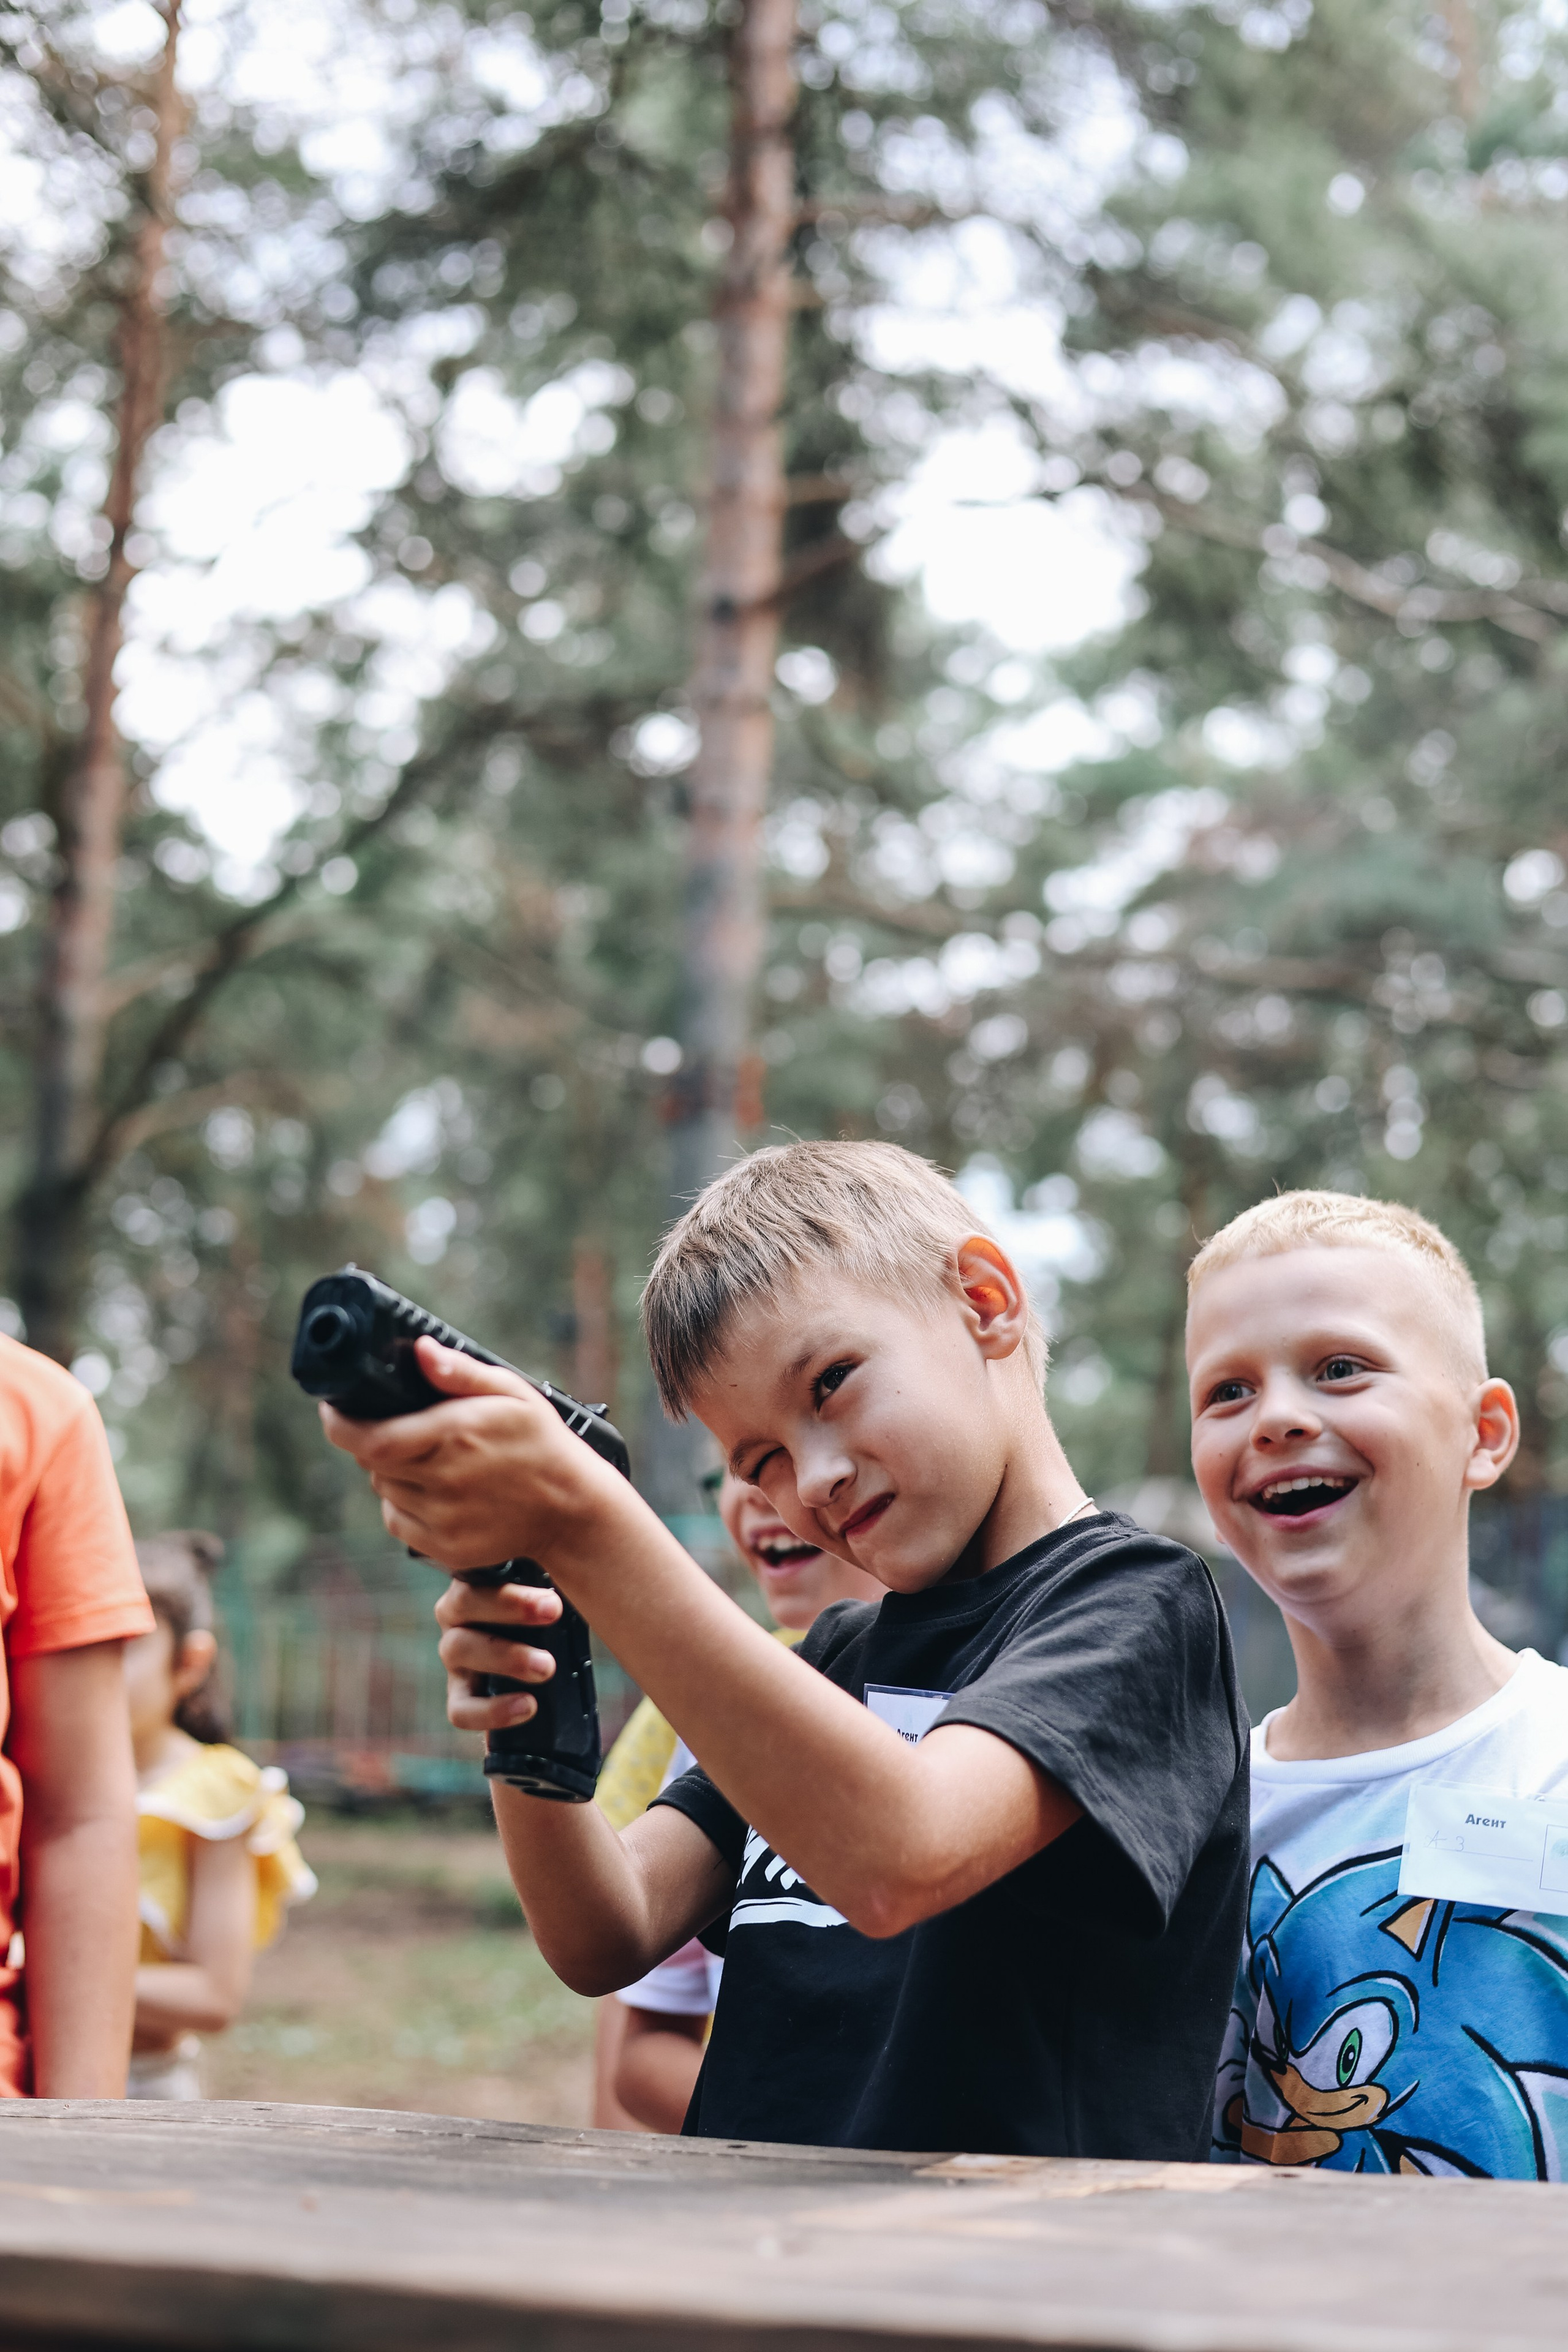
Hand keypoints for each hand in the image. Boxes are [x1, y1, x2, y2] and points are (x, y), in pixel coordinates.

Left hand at [319, 1337, 615, 1571]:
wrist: (572, 1509)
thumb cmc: (542, 1444)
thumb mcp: (513, 1393)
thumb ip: (460, 1372)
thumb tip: (420, 1350)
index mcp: (453, 1436)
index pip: (369, 1438)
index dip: (339, 1424)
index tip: (333, 1411)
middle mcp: (442, 1481)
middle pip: (372, 1462)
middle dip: (374, 1442)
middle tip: (404, 1429)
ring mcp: (441, 1519)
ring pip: (384, 1491)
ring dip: (392, 1472)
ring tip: (431, 1460)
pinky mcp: (444, 1547)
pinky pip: (398, 1521)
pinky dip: (404, 1504)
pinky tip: (437, 1490)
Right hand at [434, 1572, 562, 1735]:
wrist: (552, 1658)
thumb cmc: (550, 1611)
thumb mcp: (551, 1589)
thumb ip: (553, 1576)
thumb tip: (588, 1550)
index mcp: (476, 1578)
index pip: (477, 1569)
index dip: (511, 1582)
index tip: (553, 1600)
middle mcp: (456, 1613)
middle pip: (466, 1602)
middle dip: (511, 1607)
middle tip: (554, 1613)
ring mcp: (455, 1654)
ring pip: (459, 1649)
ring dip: (505, 1656)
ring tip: (546, 1667)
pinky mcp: (460, 1696)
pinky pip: (460, 1709)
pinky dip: (491, 1711)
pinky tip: (528, 1706)